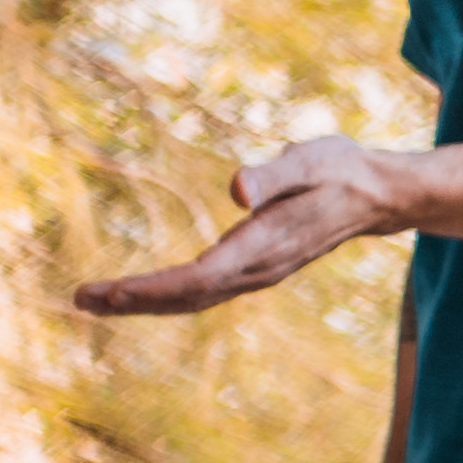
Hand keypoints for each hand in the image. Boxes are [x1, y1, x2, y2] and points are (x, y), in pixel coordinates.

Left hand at [73, 135, 413, 316]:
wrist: (381, 195)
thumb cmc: (342, 170)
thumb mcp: (312, 159)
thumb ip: (274, 173)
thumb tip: (237, 189)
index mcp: (266, 245)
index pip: (199, 277)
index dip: (152, 288)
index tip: (110, 292)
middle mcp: (259, 268)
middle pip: (188, 296)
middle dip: (135, 301)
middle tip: (81, 299)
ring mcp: (258, 273)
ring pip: (194, 299)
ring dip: (145, 303)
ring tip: (97, 301)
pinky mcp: (256, 269)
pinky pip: (204, 292)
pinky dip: (168, 297)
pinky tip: (143, 295)